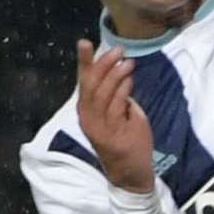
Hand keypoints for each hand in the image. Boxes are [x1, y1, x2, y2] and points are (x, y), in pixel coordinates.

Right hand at [75, 38, 155, 192]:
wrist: (130, 171)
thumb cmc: (125, 137)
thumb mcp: (118, 111)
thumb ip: (115, 93)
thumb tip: (119, 67)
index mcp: (87, 110)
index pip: (83, 82)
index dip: (84, 62)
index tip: (84, 42)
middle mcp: (87, 118)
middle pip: (90, 86)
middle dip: (103, 65)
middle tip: (119, 50)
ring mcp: (98, 128)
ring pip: (102, 95)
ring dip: (115, 75)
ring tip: (128, 63)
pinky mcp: (111, 136)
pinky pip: (114, 107)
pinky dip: (122, 91)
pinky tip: (130, 81)